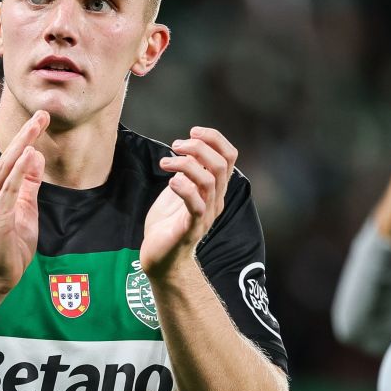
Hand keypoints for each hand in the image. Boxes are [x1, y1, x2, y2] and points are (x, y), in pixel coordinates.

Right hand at [0, 111, 47, 291]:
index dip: (26, 137)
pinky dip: (19, 171)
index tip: (42, 119)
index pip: (11, 158)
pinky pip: (9, 190)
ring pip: (7, 168)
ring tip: (37, 125)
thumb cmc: (10, 246)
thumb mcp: (25, 209)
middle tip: (43, 113)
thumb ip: (30, 184)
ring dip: (23, 144)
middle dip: (26, 133)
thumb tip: (35, 156)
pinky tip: (28, 154)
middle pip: (8, 157)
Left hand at [141, 127, 237, 278]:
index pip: (229, 156)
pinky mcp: (191, 228)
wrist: (161, 260)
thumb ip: (186, 172)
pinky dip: (184, 187)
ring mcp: (205, 215)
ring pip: (209, 180)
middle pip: (221, 164)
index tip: (193, 131)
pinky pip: (196, 204)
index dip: (215, 138)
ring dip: (185, 164)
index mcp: (214, 189)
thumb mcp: (178, 190)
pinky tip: (170, 181)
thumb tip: (187, 146)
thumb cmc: (167, 224)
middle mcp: (215, 200)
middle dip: (198, 147)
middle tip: (175, 146)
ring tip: (166, 163)